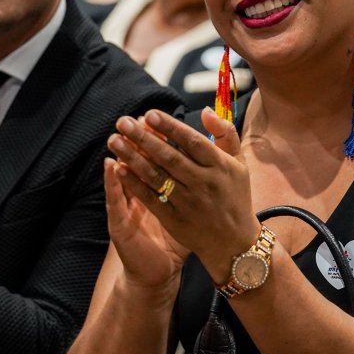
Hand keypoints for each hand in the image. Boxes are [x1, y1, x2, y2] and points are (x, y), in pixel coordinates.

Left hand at [107, 108, 258, 280]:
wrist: (235, 243)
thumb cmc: (235, 196)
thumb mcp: (239, 163)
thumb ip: (225, 133)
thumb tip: (205, 110)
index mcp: (220, 166)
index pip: (192, 141)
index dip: (170, 127)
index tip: (149, 113)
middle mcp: (204, 183)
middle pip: (169, 157)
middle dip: (143, 138)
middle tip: (123, 122)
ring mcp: (189, 203)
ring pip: (157, 176)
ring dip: (132, 157)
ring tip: (114, 141)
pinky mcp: (175, 220)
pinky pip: (151, 199)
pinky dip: (134, 184)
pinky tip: (118, 169)